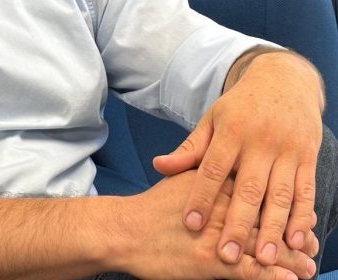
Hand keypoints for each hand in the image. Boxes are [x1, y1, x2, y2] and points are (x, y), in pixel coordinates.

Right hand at [123, 171, 317, 279]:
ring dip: (291, 258)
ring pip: (266, 245)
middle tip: (312, 243)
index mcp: (215, 184)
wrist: (123, 231)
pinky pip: (252, 271)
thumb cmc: (149, 209)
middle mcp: (223, 206)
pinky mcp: (212, 262)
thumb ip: (201, 172)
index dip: (282, 201)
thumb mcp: (178, 180)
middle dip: (293, 232)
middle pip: (268, 217)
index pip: (258, 190)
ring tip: (308, 266)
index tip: (299, 212)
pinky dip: (273, 277)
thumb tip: (217, 166)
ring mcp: (219, 234)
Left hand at [153, 51, 323, 266]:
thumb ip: (190, 148)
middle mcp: (261, 142)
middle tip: (228, 255)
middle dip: (239, 224)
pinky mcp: (308, 158)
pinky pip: (306, 192)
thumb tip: (159, 166)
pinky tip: (296, 241)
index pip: (213, 169)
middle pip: (248, 189)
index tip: (191, 225)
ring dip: (274, 229)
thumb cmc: (240, 107)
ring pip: (281, 195)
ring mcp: (287, 151)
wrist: (284, 80)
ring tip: (266, 258)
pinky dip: (303, 217)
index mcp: (231, 132)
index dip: (201, 197)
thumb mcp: (212, 121)